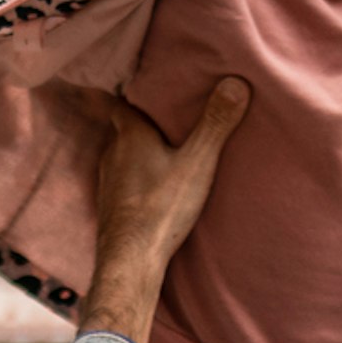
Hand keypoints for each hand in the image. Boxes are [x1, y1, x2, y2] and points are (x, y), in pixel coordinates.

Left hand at [66, 78, 252, 342]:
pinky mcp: (109, 207)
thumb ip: (215, 125)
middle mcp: (111, 154)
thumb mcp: (197, 163)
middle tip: (165, 117)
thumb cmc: (162, 207)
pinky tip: (150, 187)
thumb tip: (235, 82)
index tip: (149, 86)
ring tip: (160, 150)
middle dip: (141, 123)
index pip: (122, 103)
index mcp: (130, 136)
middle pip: (122, 129)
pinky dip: (133, 178)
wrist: (130, 260)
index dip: (134, 93)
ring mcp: (106, 183)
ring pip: (120, 157)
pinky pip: (120, 182)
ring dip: (136, 152)